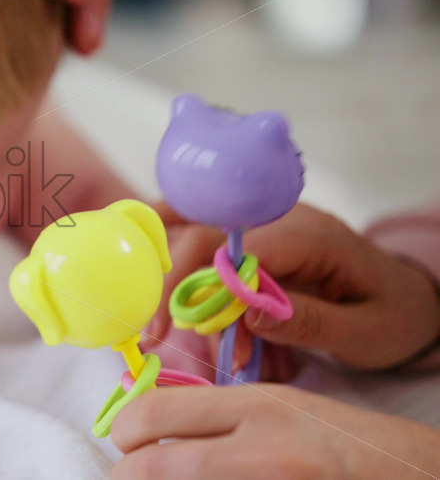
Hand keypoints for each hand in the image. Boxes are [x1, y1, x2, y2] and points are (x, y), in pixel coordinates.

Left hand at [111, 384, 439, 478]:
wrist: (411, 478)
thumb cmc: (341, 441)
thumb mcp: (280, 405)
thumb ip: (216, 412)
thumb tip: (146, 422)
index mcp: (258, 408)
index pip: (153, 413)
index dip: (124, 428)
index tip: (125, 437)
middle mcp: (259, 454)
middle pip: (148, 468)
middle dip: (129, 473)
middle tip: (132, 472)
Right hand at [147, 203, 439, 370]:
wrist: (408, 298)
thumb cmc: (391, 315)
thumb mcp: (365, 332)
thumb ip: (310, 322)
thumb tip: (249, 316)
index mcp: (311, 236)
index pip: (239, 247)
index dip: (206, 286)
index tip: (200, 336)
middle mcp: (278, 219)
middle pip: (203, 235)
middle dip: (178, 289)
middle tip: (160, 337)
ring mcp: (260, 226)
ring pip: (194, 241)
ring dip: (186, 294)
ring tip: (210, 348)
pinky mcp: (249, 241)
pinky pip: (202, 246)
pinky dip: (184, 274)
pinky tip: (173, 300)